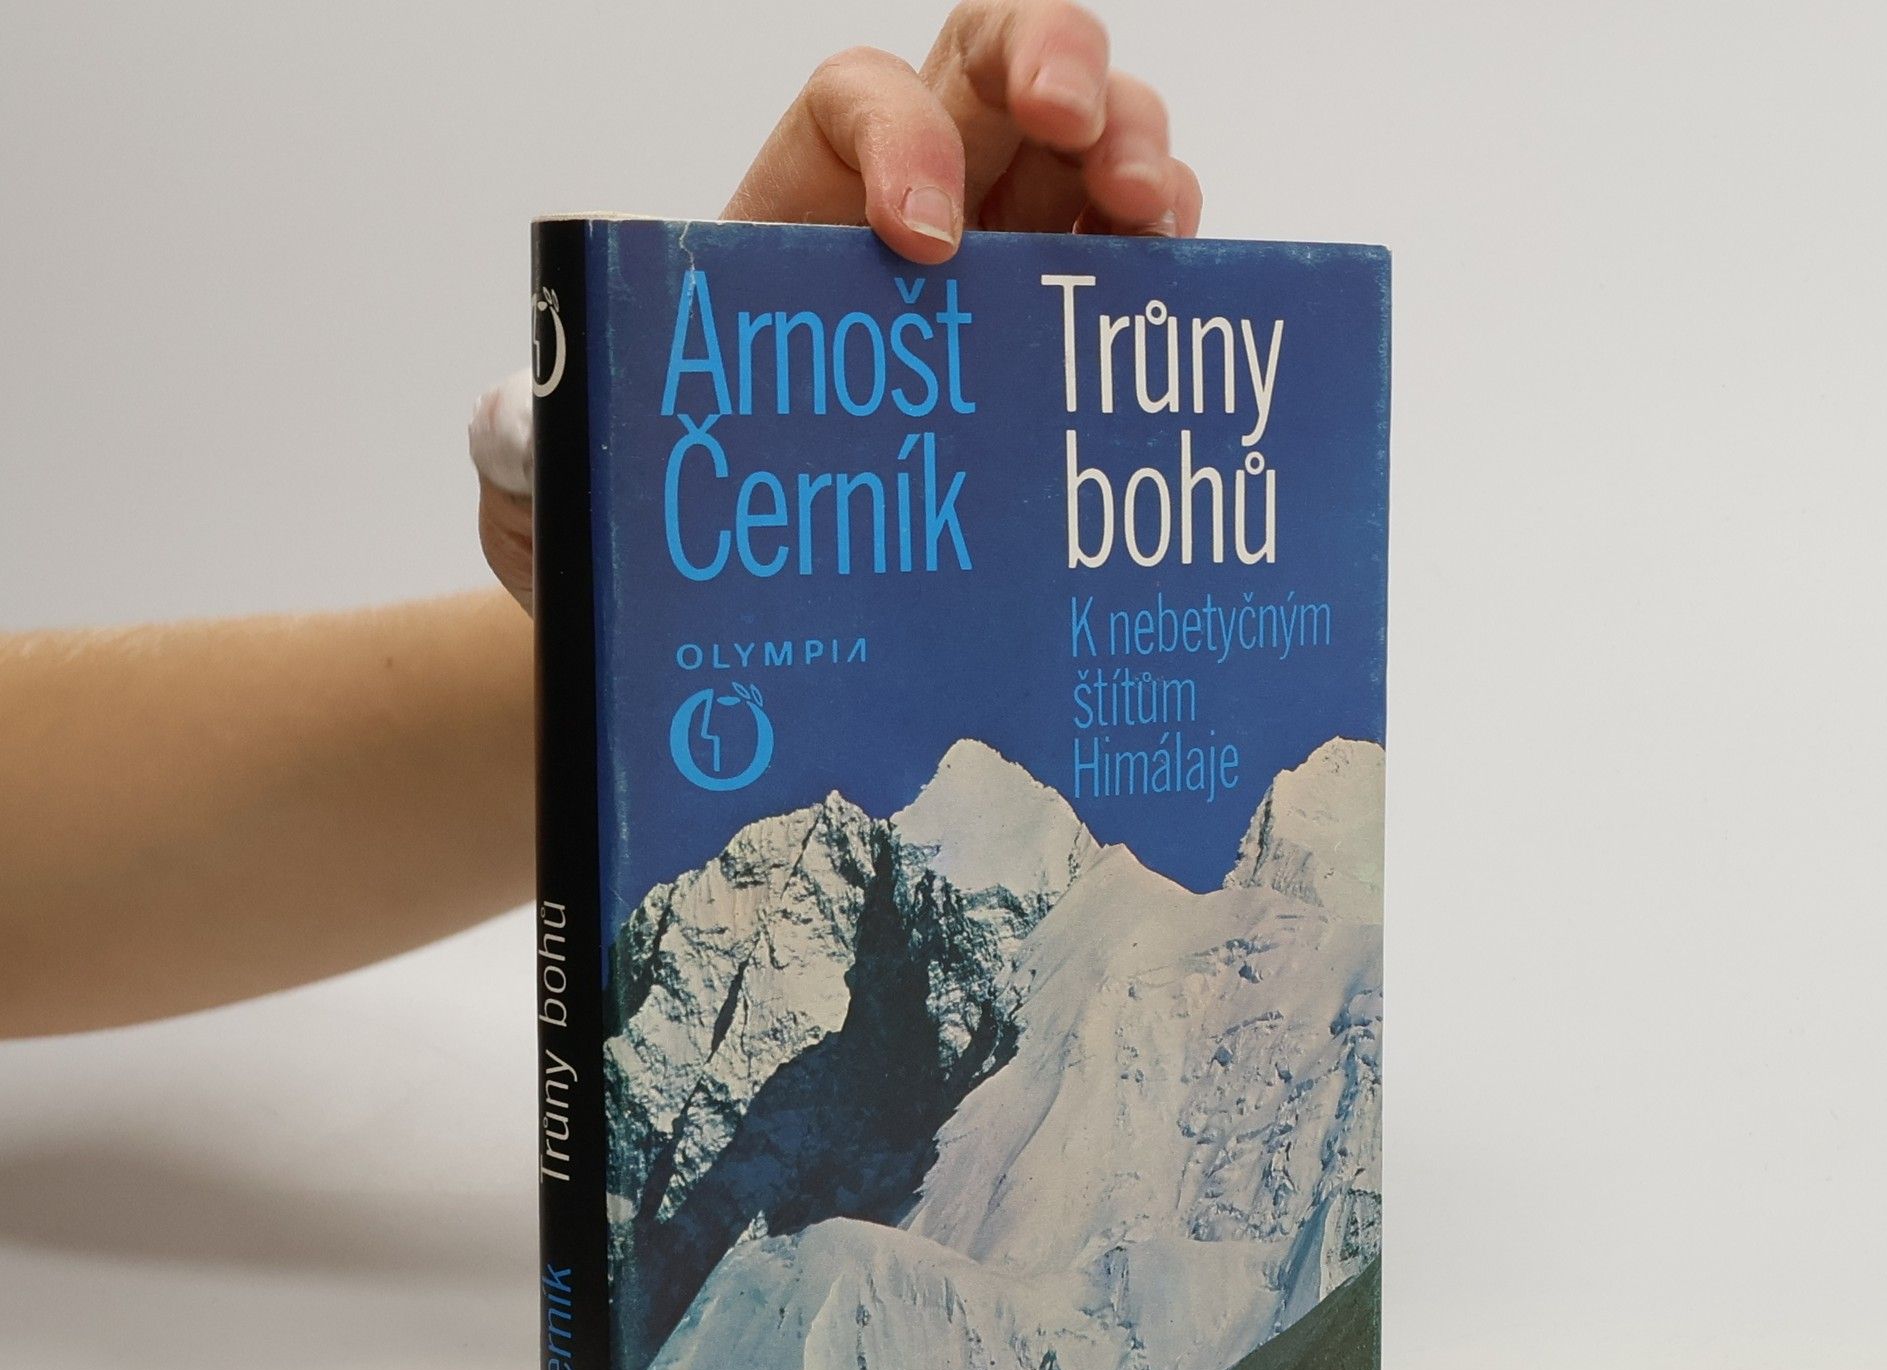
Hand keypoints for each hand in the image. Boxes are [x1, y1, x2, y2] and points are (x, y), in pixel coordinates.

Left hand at [471, 0, 1199, 611]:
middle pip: (997, 72)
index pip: (855, 104)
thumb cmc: (656, 530)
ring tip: (1152, 215)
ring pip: (1090, 151)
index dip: (901, 134)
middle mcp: (913, 220)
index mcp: (790, 220)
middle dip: (1054, 63)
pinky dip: (1169, 270)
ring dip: (1137, 148)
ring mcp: (1006, 279)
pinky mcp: (1062, 354)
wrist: (726, 612)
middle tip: (1078, 127)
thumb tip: (531, 426)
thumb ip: (527, 451)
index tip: (919, 238)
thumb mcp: (556, 494)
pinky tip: (1182, 295)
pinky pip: (1132, 274)